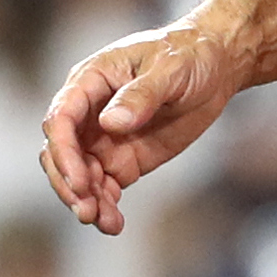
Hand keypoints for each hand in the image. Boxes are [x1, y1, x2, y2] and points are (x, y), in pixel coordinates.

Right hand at [38, 24, 242, 234]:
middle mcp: (89, 112)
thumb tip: (110, 122)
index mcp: (90, 81)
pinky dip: (104, 205)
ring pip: (78, 176)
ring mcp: (103, 138)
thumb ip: (141, 94)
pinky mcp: (122, 159)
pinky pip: (103, 187)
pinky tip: (115, 222)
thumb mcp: (170, 68)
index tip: (81, 181)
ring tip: (107, 222)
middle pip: (60, 153)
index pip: (61, 119)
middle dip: (68, 184)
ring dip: (85, 201)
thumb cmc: (188, 54)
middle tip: (88, 210)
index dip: (64, 152)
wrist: (215, 65)